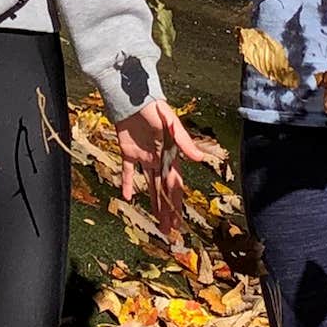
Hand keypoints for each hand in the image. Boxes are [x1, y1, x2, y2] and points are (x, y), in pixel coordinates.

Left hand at [117, 93, 206, 234]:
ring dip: (152, 201)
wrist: (132, 97)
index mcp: (170, 155)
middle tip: (169, 229)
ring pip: (149, 184)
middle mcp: (159, 159)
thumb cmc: (154, 109)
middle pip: (164, 189)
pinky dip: (128, 184)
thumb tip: (199, 159)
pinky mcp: (127, 152)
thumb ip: (184, 142)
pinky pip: (128, 172)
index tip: (178, 220)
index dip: (176, 203)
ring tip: (157, 219)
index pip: (174, 184)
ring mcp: (143, 157)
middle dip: (167, 209)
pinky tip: (127, 198)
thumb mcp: (171, 125)